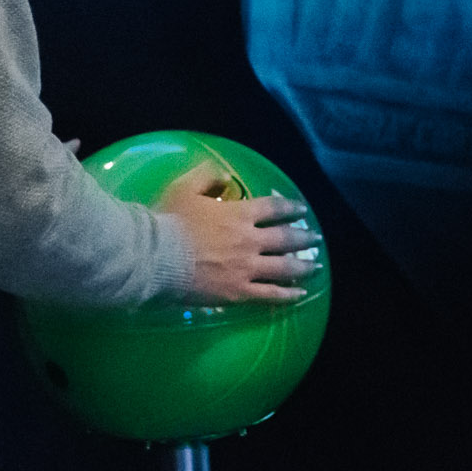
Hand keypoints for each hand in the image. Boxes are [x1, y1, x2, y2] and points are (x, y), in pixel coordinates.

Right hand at [157, 163, 320, 304]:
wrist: (155, 256)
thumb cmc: (169, 221)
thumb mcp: (186, 186)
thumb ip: (208, 175)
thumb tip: (225, 176)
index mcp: (239, 214)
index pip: (273, 208)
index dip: (290, 207)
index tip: (301, 210)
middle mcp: (250, 240)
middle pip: (285, 239)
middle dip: (303, 237)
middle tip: (315, 239)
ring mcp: (247, 268)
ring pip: (284, 268)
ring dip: (303, 266)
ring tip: (315, 266)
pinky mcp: (239, 292)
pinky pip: (270, 295)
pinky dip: (288, 294)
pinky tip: (299, 294)